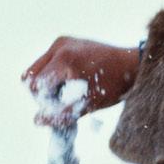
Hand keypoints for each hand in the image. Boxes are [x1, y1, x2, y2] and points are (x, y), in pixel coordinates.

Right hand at [22, 37, 140, 125]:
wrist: (133, 65)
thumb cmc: (114, 86)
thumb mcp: (88, 103)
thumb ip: (62, 114)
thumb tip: (37, 121)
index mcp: (64, 58)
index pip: (36, 85)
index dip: (45, 101)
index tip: (62, 105)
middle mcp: (59, 46)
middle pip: (31, 75)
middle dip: (42, 92)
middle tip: (64, 99)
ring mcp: (62, 41)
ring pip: (36, 68)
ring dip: (46, 84)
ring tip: (69, 90)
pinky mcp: (65, 41)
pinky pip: (47, 62)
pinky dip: (53, 75)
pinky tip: (72, 80)